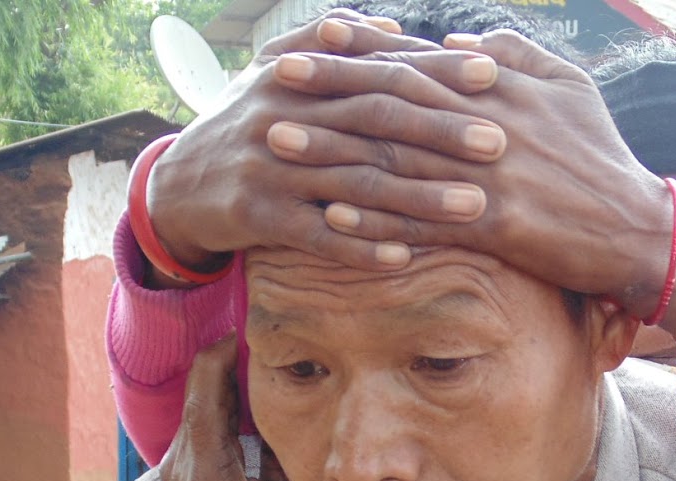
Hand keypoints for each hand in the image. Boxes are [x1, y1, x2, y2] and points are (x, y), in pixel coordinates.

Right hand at [146, 12, 509, 272]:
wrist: (176, 186)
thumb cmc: (245, 126)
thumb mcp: (274, 75)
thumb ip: (329, 44)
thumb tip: (393, 28)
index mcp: (298, 76)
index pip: (378, 69)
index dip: (435, 71)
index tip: (491, 73)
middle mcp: (285, 116)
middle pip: (375, 124)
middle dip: (441, 132)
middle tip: (499, 141)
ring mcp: (270, 168)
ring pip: (356, 184)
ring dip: (418, 198)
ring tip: (473, 207)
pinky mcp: (257, 216)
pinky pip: (317, 235)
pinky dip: (360, 247)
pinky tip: (404, 257)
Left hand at [268, 30, 673, 311]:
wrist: (638, 227)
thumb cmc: (601, 157)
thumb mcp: (570, 88)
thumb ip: (515, 56)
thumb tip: (458, 44)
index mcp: (501, 86)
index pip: (419, 59)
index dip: (364, 45)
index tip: (315, 34)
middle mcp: (488, 122)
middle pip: (394, 98)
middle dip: (330, 85)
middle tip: (275, 77)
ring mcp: (488, 175)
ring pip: (396, 158)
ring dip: (332, 151)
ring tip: (279, 141)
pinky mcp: (493, 226)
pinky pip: (421, 221)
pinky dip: (374, 219)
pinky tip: (329, 217)